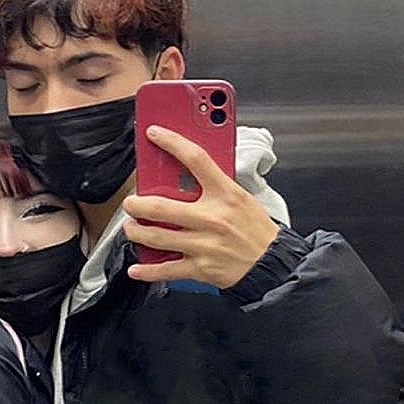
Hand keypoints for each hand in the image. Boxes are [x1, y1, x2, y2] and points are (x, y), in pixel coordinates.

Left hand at [123, 125, 279, 285]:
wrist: (272, 263)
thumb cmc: (256, 230)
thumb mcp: (241, 198)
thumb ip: (215, 186)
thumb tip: (186, 175)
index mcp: (225, 194)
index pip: (196, 159)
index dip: (171, 142)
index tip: (154, 133)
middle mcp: (212, 218)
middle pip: (161, 206)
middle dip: (136, 205)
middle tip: (131, 203)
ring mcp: (204, 244)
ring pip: (157, 236)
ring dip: (136, 232)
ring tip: (131, 228)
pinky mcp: (200, 267)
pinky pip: (166, 269)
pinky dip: (147, 270)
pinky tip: (136, 268)